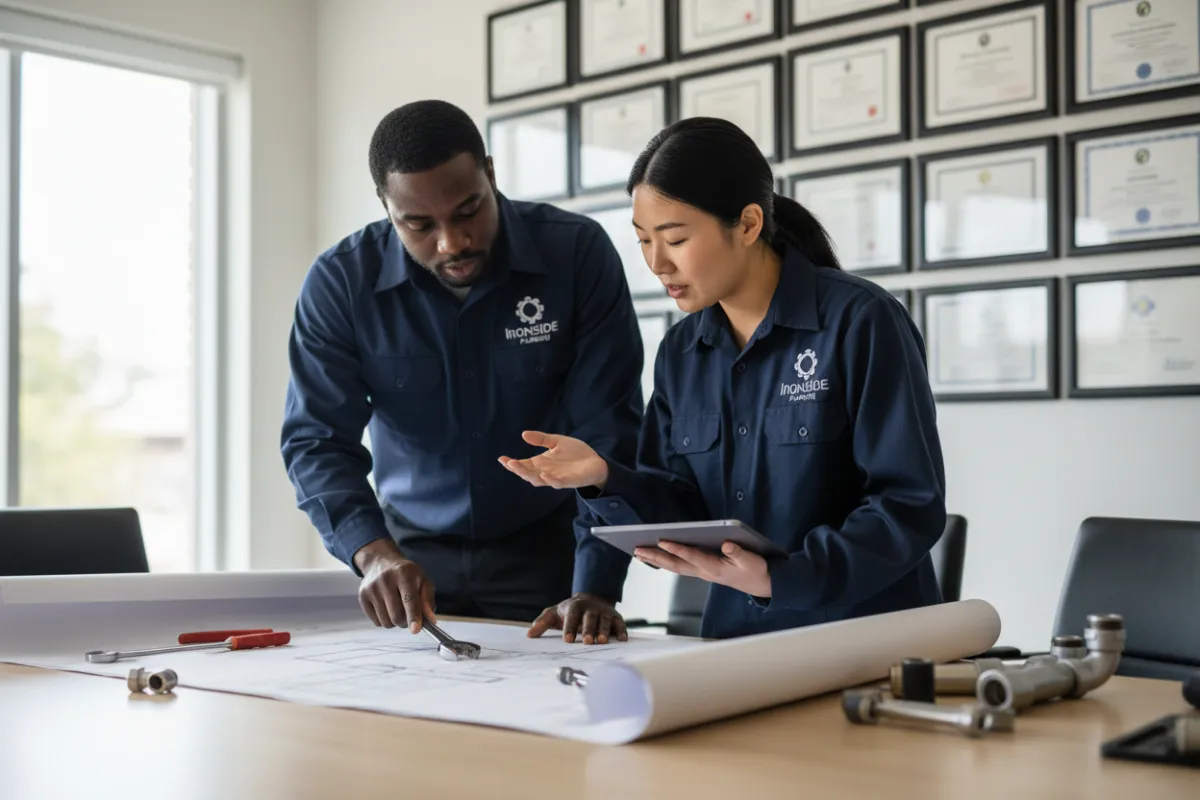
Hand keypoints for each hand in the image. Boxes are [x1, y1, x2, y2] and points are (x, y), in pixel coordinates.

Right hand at [352, 539, 436, 633]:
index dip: (413, 616)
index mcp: (404, 574)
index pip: (409, 600)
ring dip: (395, 622)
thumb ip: (428, 600)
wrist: (381, 562)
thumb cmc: (406, 574)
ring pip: (386, 621)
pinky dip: (385, 621)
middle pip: (396, 615)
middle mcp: (385, 580)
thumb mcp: (422, 580)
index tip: (415, 630)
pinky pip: (376, 622)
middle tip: (409, 616)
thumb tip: (430, 620)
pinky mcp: (362, 596)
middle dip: (406, 622)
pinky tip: (387, 608)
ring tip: (398, 609)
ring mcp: (371, 588)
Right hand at [498, 431, 608, 489]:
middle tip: (509, 463)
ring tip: (521, 468)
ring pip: (539, 480)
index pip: (524, 464)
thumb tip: (524, 434)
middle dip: (518, 469)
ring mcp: (556, 478)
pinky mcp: (569, 481)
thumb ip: (542, 439)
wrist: (595, 461)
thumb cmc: (575, 453)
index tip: (502, 458)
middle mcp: (546, 472)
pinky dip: (550, 480)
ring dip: (530, 475)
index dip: (512, 463)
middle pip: (528, 474)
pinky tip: (544, 475)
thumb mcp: (557, 442)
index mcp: (541, 463)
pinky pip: (557, 483)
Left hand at [527, 593, 627, 644]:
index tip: (567, 639)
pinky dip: (622, 630)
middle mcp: (590, 608)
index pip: (572, 616)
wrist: (590, 598)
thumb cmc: (570, 611)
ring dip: (605, 630)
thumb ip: (542, 622)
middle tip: (587, 641)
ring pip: (605, 620)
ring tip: (603, 641)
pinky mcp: (615, 616)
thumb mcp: (554, 613)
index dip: (570, 627)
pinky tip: (622, 639)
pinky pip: (619, 623)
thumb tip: (529, 635)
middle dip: (589, 629)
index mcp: (574, 607)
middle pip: (590, 618)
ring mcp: (603, 612)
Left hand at [635, 541, 771, 597]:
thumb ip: (739, 553)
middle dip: (656, 557)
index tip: (662, 540)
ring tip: (639, 553)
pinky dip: (665, 562)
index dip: (677, 549)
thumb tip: (726, 544)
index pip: (693, 557)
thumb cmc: (756, 569)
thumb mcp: (752, 561)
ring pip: (675, 567)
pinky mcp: (702, 571)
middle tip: (637, 549)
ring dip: (656, 560)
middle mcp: (705, 572)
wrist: (761, 584)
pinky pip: (679, 566)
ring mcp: (702, 573)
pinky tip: (655, 557)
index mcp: (716, 568)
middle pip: (676, 564)